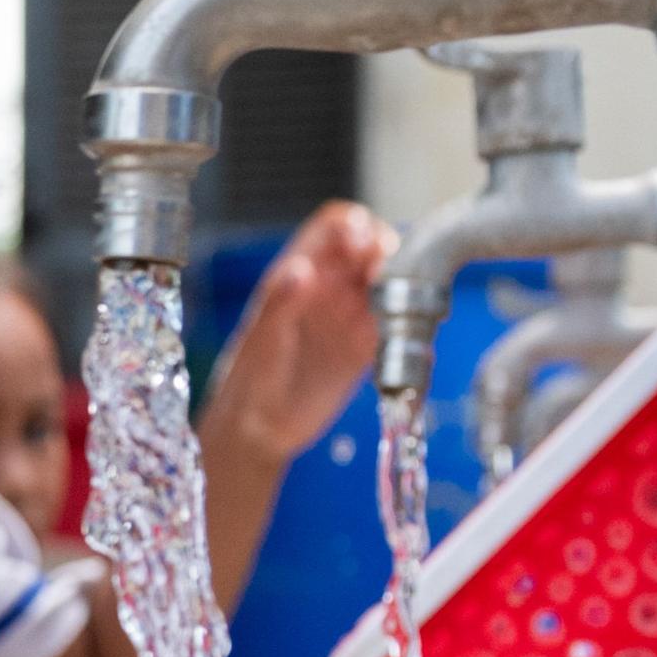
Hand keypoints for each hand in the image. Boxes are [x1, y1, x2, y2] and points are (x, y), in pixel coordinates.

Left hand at [202, 201, 393, 465]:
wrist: (257, 430)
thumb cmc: (248, 378)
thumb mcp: (261, 338)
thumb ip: (281, 303)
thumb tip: (302, 269)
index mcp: (300, 271)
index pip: (336, 227)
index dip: (356, 226)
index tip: (365, 244)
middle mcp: (330, 286)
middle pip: (372, 247)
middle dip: (388, 250)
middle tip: (388, 273)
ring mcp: (351, 314)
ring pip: (391, 280)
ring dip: (404, 283)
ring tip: (400, 302)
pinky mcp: (367, 346)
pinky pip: (398, 322)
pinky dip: (408, 319)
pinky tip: (407, 329)